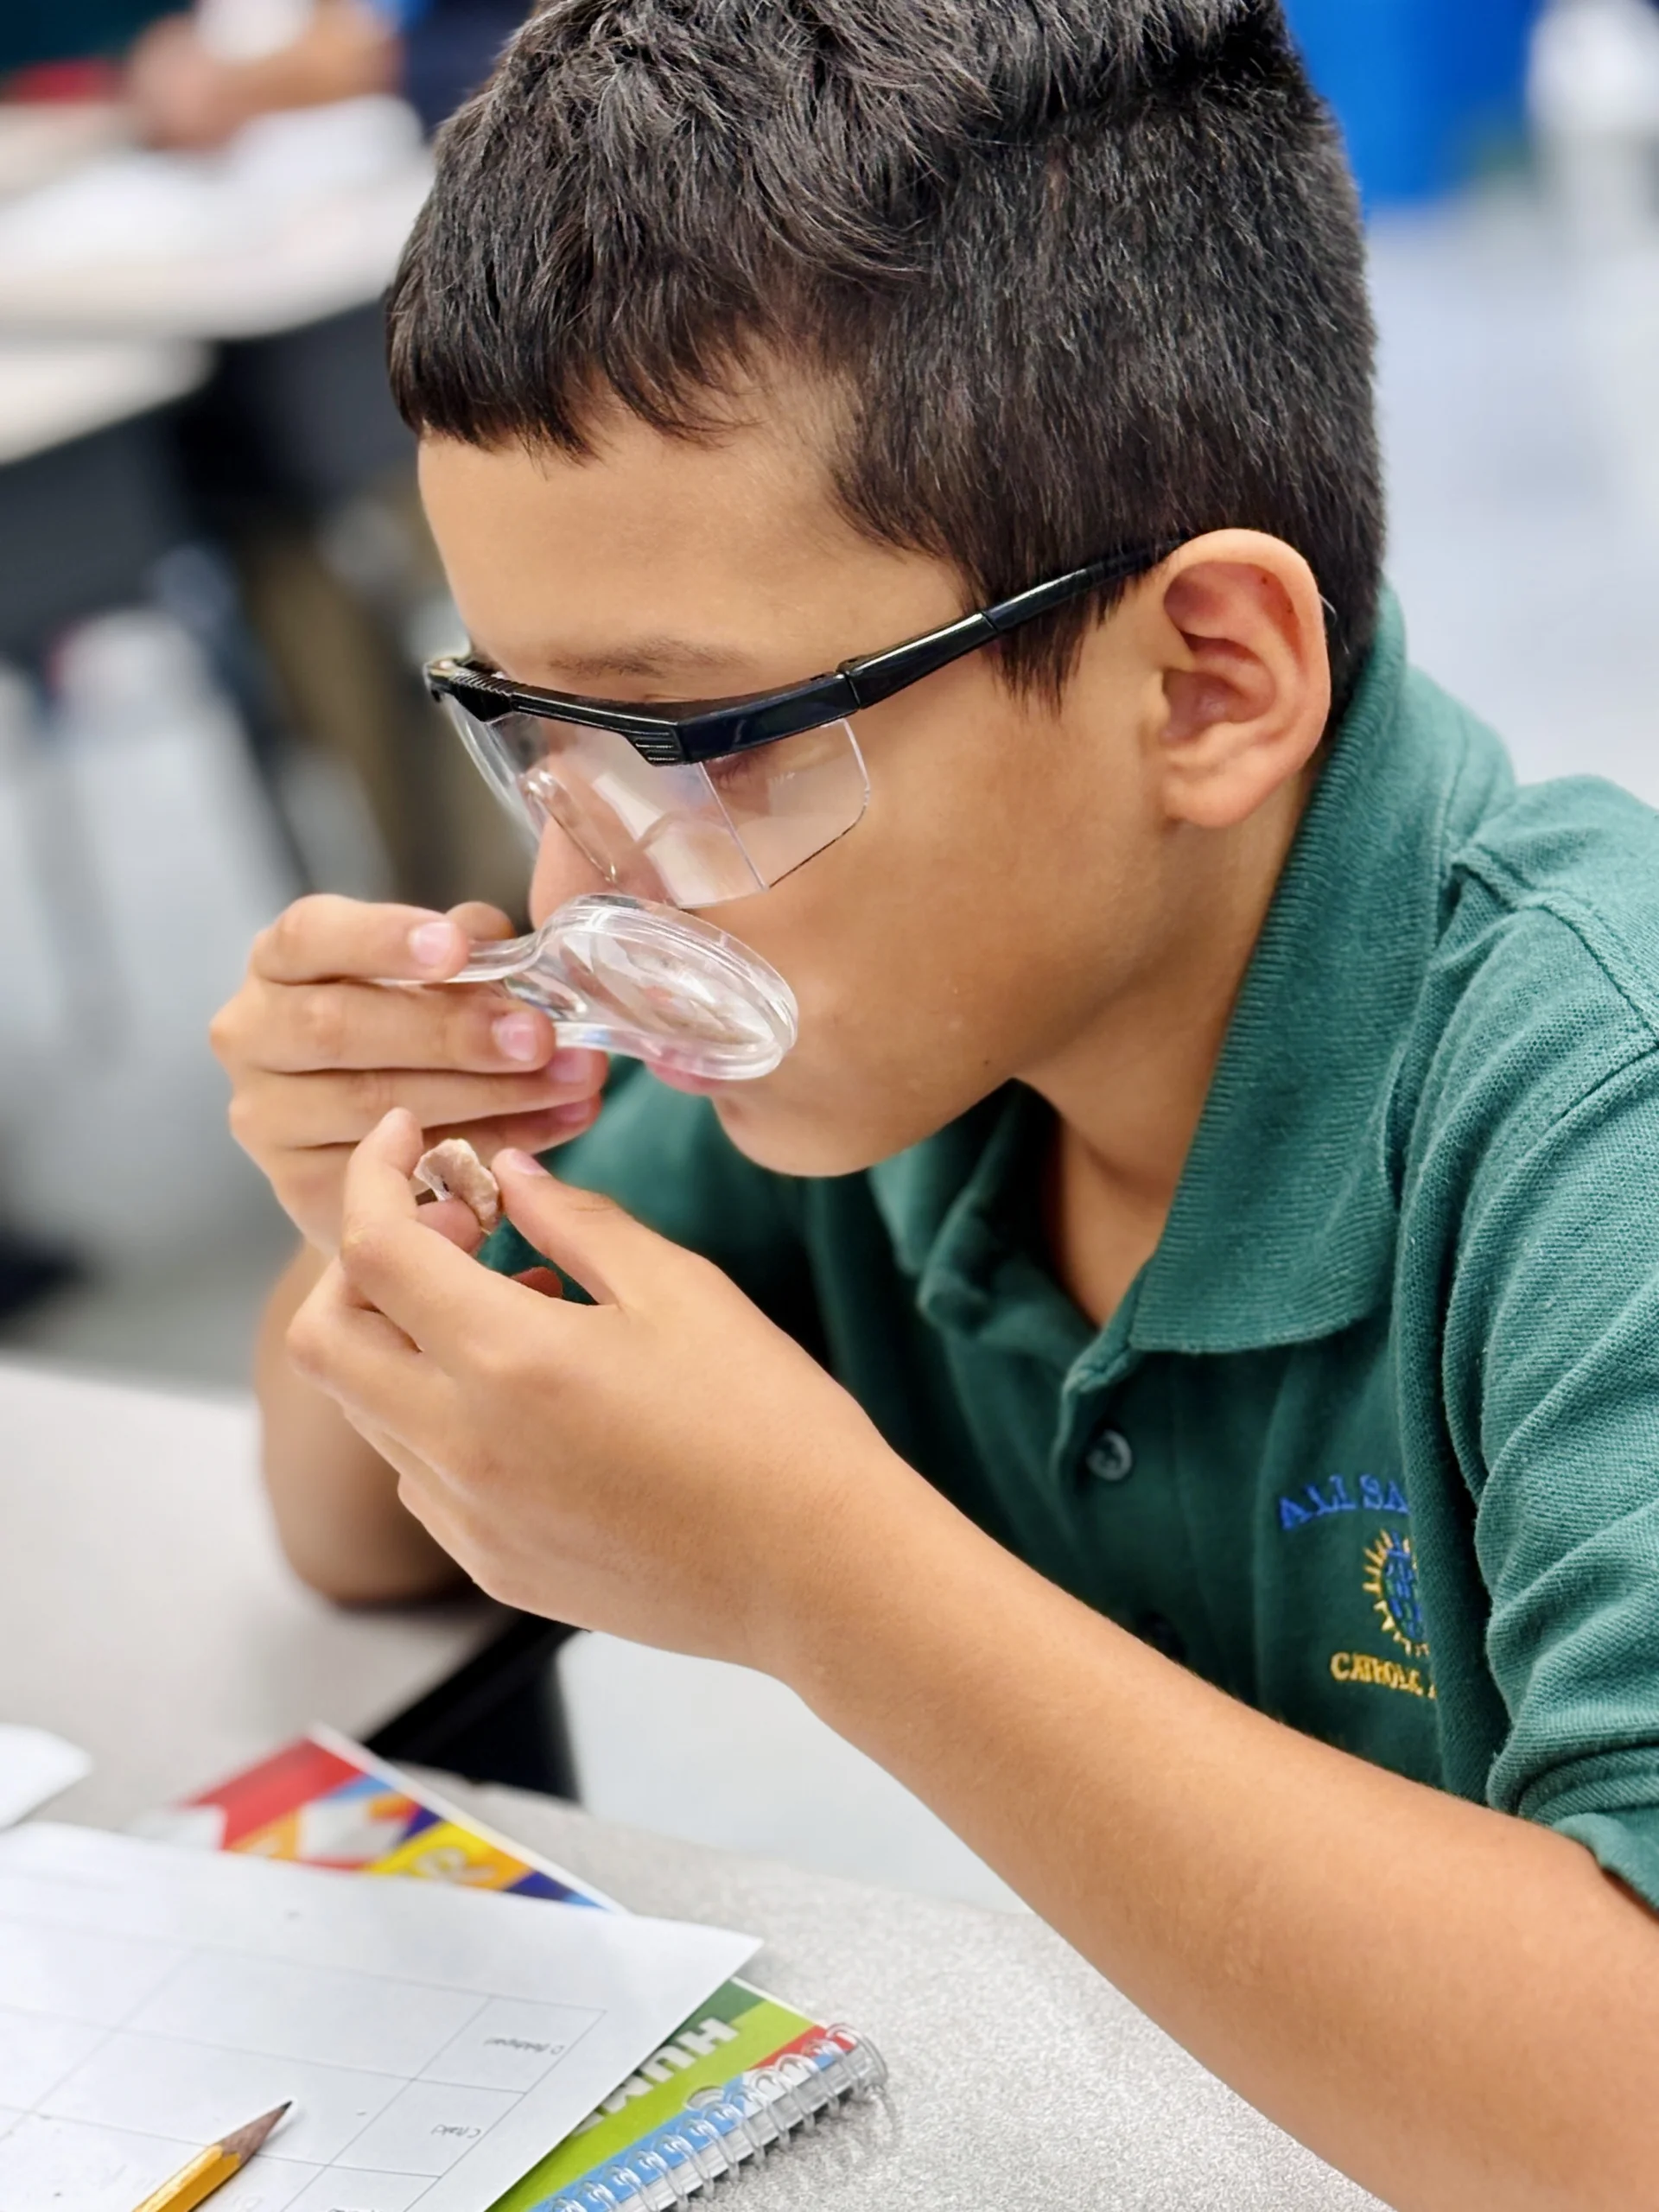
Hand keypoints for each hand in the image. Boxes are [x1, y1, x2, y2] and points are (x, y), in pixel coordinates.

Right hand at [211, 897, 606, 1254]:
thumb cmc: (406, 1035)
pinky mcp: (302, 1188)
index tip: (457, 949)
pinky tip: (552, 1131)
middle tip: (540, 1037)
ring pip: (374, 1105)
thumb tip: (500, 942)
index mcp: (280, 963)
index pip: (309, 935)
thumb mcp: (432, 977)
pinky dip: (488, 1150)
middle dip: (452, 1033)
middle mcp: (253, 1036)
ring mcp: (269, 1120)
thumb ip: (462, 953)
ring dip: (491, 1096)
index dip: (383, 939)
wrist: (377, 1149)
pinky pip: (399, 1172)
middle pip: (339, 1028)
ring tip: (574, 1083)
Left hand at [285, 1110, 918, 1668]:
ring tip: (521, 1306)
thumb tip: (505, 1174)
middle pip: (328, 1339)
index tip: (406, 1137)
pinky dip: (439, 1412)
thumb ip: (576, 1221)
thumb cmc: (769, 1420)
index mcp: (507, 1360)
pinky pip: (418, 1473)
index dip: (374, 1174)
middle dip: (362, 1264)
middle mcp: (461, 1446)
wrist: (819, 1573)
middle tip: (456, 1228)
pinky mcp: (494, 1565)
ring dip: (408, 1340)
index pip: (372, 1248)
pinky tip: (533, 1394)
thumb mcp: (680, 1288)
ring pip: (369, 1408)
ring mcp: (470, 1518)